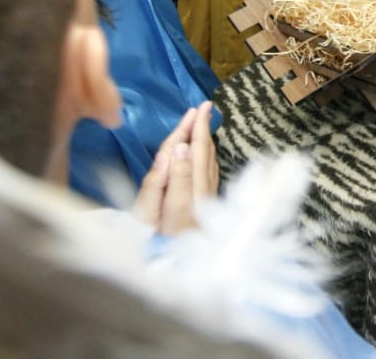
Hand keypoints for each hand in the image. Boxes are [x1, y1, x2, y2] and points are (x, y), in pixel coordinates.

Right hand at [133, 101, 219, 235]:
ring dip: (205, 141)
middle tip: (205, 108)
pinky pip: (206, 171)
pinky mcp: (204, 205)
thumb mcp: (168, 208)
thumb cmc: (168, 240)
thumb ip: (175, 176)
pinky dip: (205, 156)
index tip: (202, 107)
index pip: (197, 148)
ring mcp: (205, 196)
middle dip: (203, 129)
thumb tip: (181, 146)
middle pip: (204, 152)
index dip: (198, 127)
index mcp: (194, 184)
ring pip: (207, 161)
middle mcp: (203, 188)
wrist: (186, 268)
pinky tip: (204, 156)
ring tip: (205, 125)